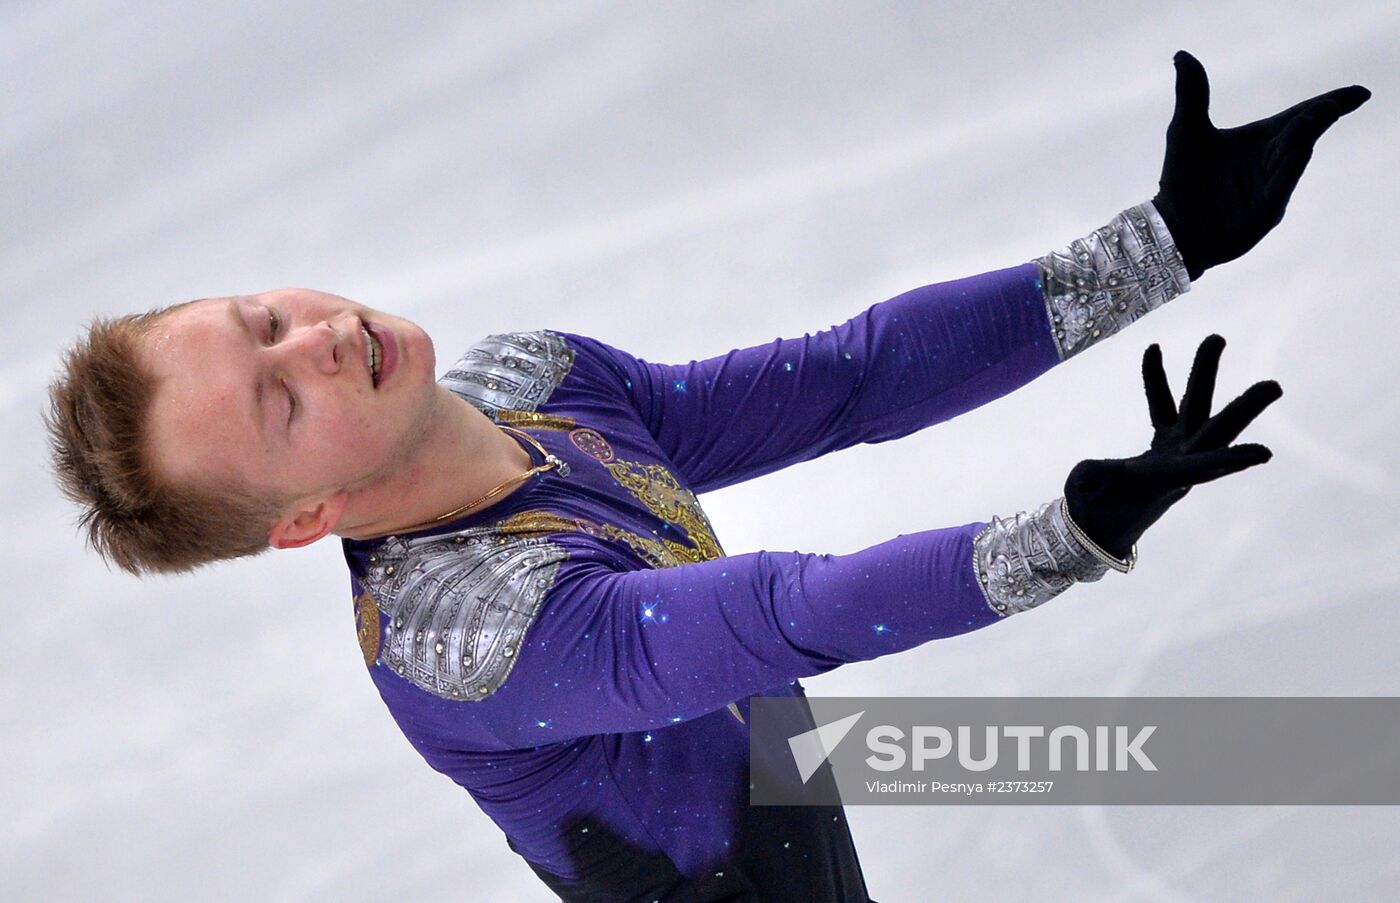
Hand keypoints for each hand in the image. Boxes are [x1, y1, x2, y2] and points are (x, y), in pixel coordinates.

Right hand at [1064, 334, 1282, 558]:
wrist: (1101, 526)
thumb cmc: (1093, 513)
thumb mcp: (1085, 497)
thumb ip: (1094, 480)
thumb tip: (1100, 476)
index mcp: (1165, 481)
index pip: (1202, 468)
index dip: (1231, 460)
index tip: (1265, 452)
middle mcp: (1180, 463)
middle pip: (1216, 431)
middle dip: (1244, 409)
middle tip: (1275, 386)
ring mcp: (1175, 451)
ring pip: (1196, 408)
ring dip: (1204, 374)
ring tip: (1216, 338)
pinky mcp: (1165, 444)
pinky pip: (1164, 406)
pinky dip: (1158, 381)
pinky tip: (1153, 350)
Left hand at [1151, 50, 1370, 280]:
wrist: (1172, 227)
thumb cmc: (1182, 180)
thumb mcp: (1186, 132)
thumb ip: (1192, 95)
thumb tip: (1182, 56)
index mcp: (1262, 139)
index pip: (1303, 115)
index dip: (1331, 104)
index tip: (1359, 93)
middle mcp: (1272, 161)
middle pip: (1302, 134)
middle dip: (1316, 118)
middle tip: (1328, 105)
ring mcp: (1271, 188)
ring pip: (1293, 158)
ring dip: (1301, 139)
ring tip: (1311, 118)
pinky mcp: (1264, 212)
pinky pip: (1280, 188)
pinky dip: (1287, 170)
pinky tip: (1296, 152)